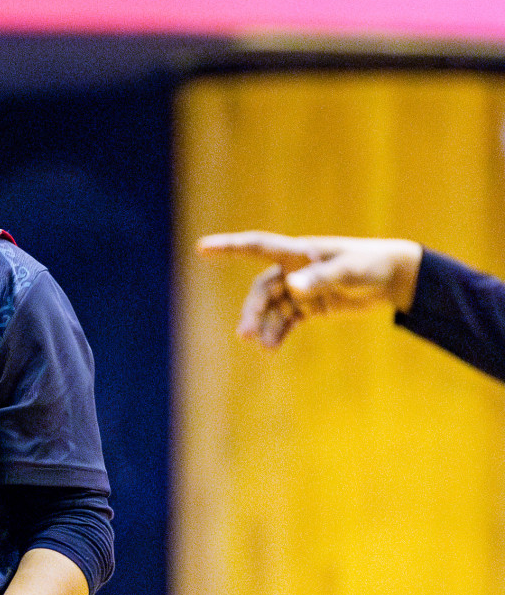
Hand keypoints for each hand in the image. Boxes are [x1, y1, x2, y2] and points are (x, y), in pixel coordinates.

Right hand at [197, 231, 421, 347]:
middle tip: (246, 335)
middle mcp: (293, 270)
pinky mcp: (309, 306)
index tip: (202, 248)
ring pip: (272, 309)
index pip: (256, 246)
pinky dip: (279, 333)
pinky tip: (272, 348)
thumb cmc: (371, 264)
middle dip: (253, 312)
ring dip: (265, 326)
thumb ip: (321, 278)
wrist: (393, 278)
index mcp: (298, 253)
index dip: (228, 247)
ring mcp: (299, 289)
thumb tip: (292, 287)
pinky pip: (286, 321)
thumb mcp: (349, 271)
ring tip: (263, 348)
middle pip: (263, 291)